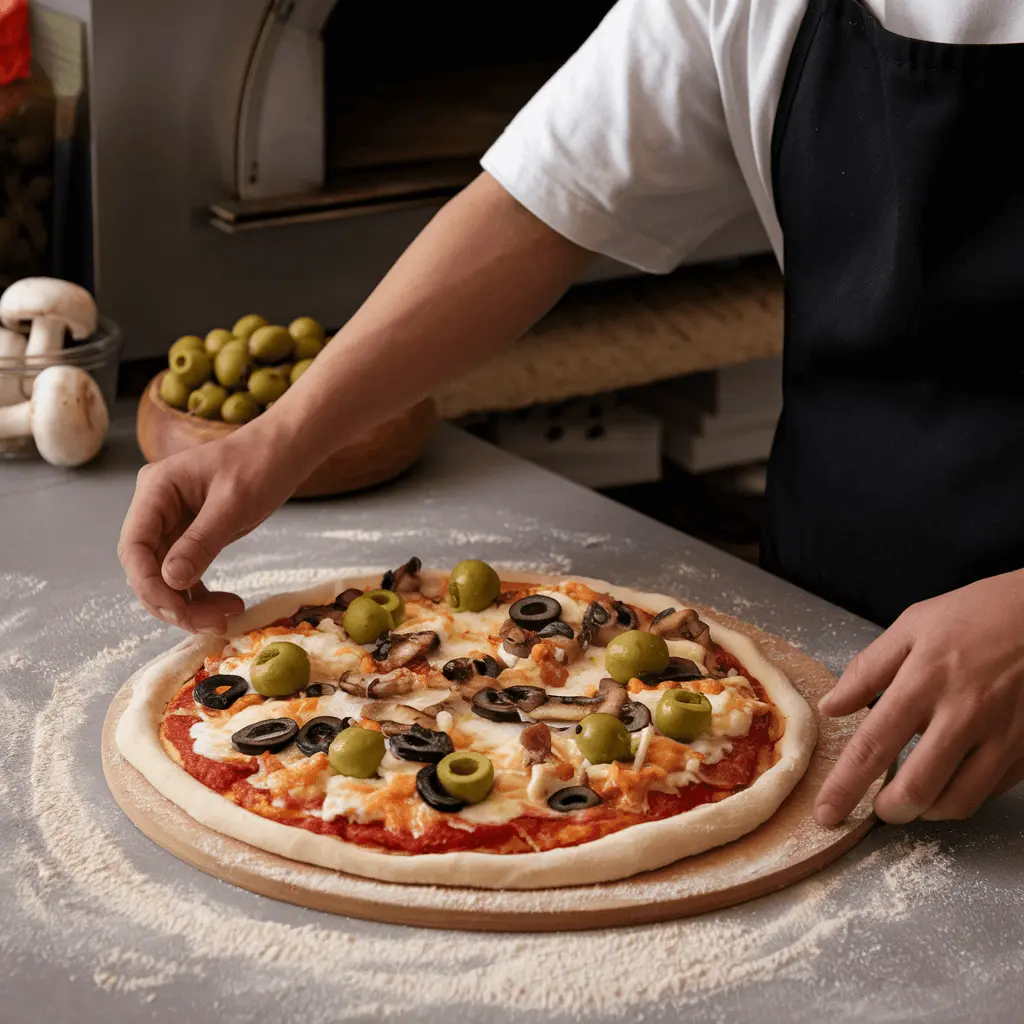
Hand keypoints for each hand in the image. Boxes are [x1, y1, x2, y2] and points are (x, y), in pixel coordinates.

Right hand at [118, 421, 307, 632]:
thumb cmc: (262, 464)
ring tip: (226, 618)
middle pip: (146, 568)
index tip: (180, 612)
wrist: (285, 449)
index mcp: (156, 490)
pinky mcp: (190, 534)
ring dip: (189, 604)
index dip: (150, 586)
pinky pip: (184, 572)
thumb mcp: (234, 504)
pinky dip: (201, 594)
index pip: (134, 548)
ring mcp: (170, 522)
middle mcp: (155, 507)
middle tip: (213, 623)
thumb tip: (170, 581)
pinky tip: (228, 605)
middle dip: (174, 602)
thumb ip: (201, 542)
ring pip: (164, 576)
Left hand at [815, 571, 1023, 825]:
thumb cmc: (979, 614)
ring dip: (927, 810)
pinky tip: (951, 777)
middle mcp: (964, 714)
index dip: (845, 787)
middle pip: (917, 788)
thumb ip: (867, 670)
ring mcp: (1003, 735)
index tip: (826, 812)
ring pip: (958, 802)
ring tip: (913, 796)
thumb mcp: (913, 626)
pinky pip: (990, 790)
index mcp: (924, 681)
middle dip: (889, 810)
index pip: (873, 746)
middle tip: (878, 806)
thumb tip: (830, 707)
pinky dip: (964, 794)